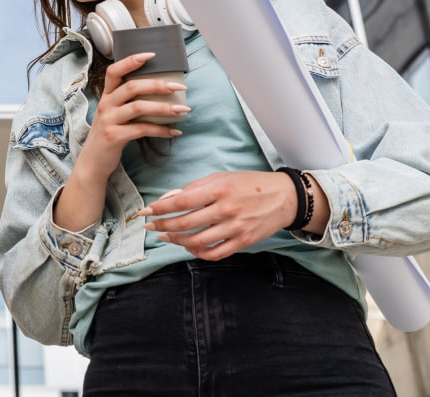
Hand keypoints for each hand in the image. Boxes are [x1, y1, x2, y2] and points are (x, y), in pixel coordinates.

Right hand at [76, 52, 189, 180]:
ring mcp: (109, 121)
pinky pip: (142, 130)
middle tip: (179, 86)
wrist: (92, 163)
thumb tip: (159, 92)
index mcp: (106, 96)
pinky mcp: (114, 137)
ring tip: (183, 109)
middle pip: (132, 87)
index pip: (114, 71)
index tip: (152, 55)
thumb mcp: (113, 114)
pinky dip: (161, 130)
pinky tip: (175, 131)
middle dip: (158, 84)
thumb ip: (127, 103)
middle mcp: (106, 105)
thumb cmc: (109, 136)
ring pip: (138, 107)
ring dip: (164, 107)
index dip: (131, 61)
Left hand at [136, 170, 297, 259]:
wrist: (283, 197)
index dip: (160, 208)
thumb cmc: (249, 183)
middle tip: (150, 226)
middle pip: (185, 223)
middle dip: (162, 225)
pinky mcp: (242, 242)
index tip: (145, 211)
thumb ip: (195, 188)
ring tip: (166, 236)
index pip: (182, 201)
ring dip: (176, 240)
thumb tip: (169, 198)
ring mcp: (234, 228)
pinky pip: (215, 253)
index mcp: (219, 190)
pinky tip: (188, 246)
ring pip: (197, 241)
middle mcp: (225, 210)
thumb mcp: (221, 177)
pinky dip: (197, 252)